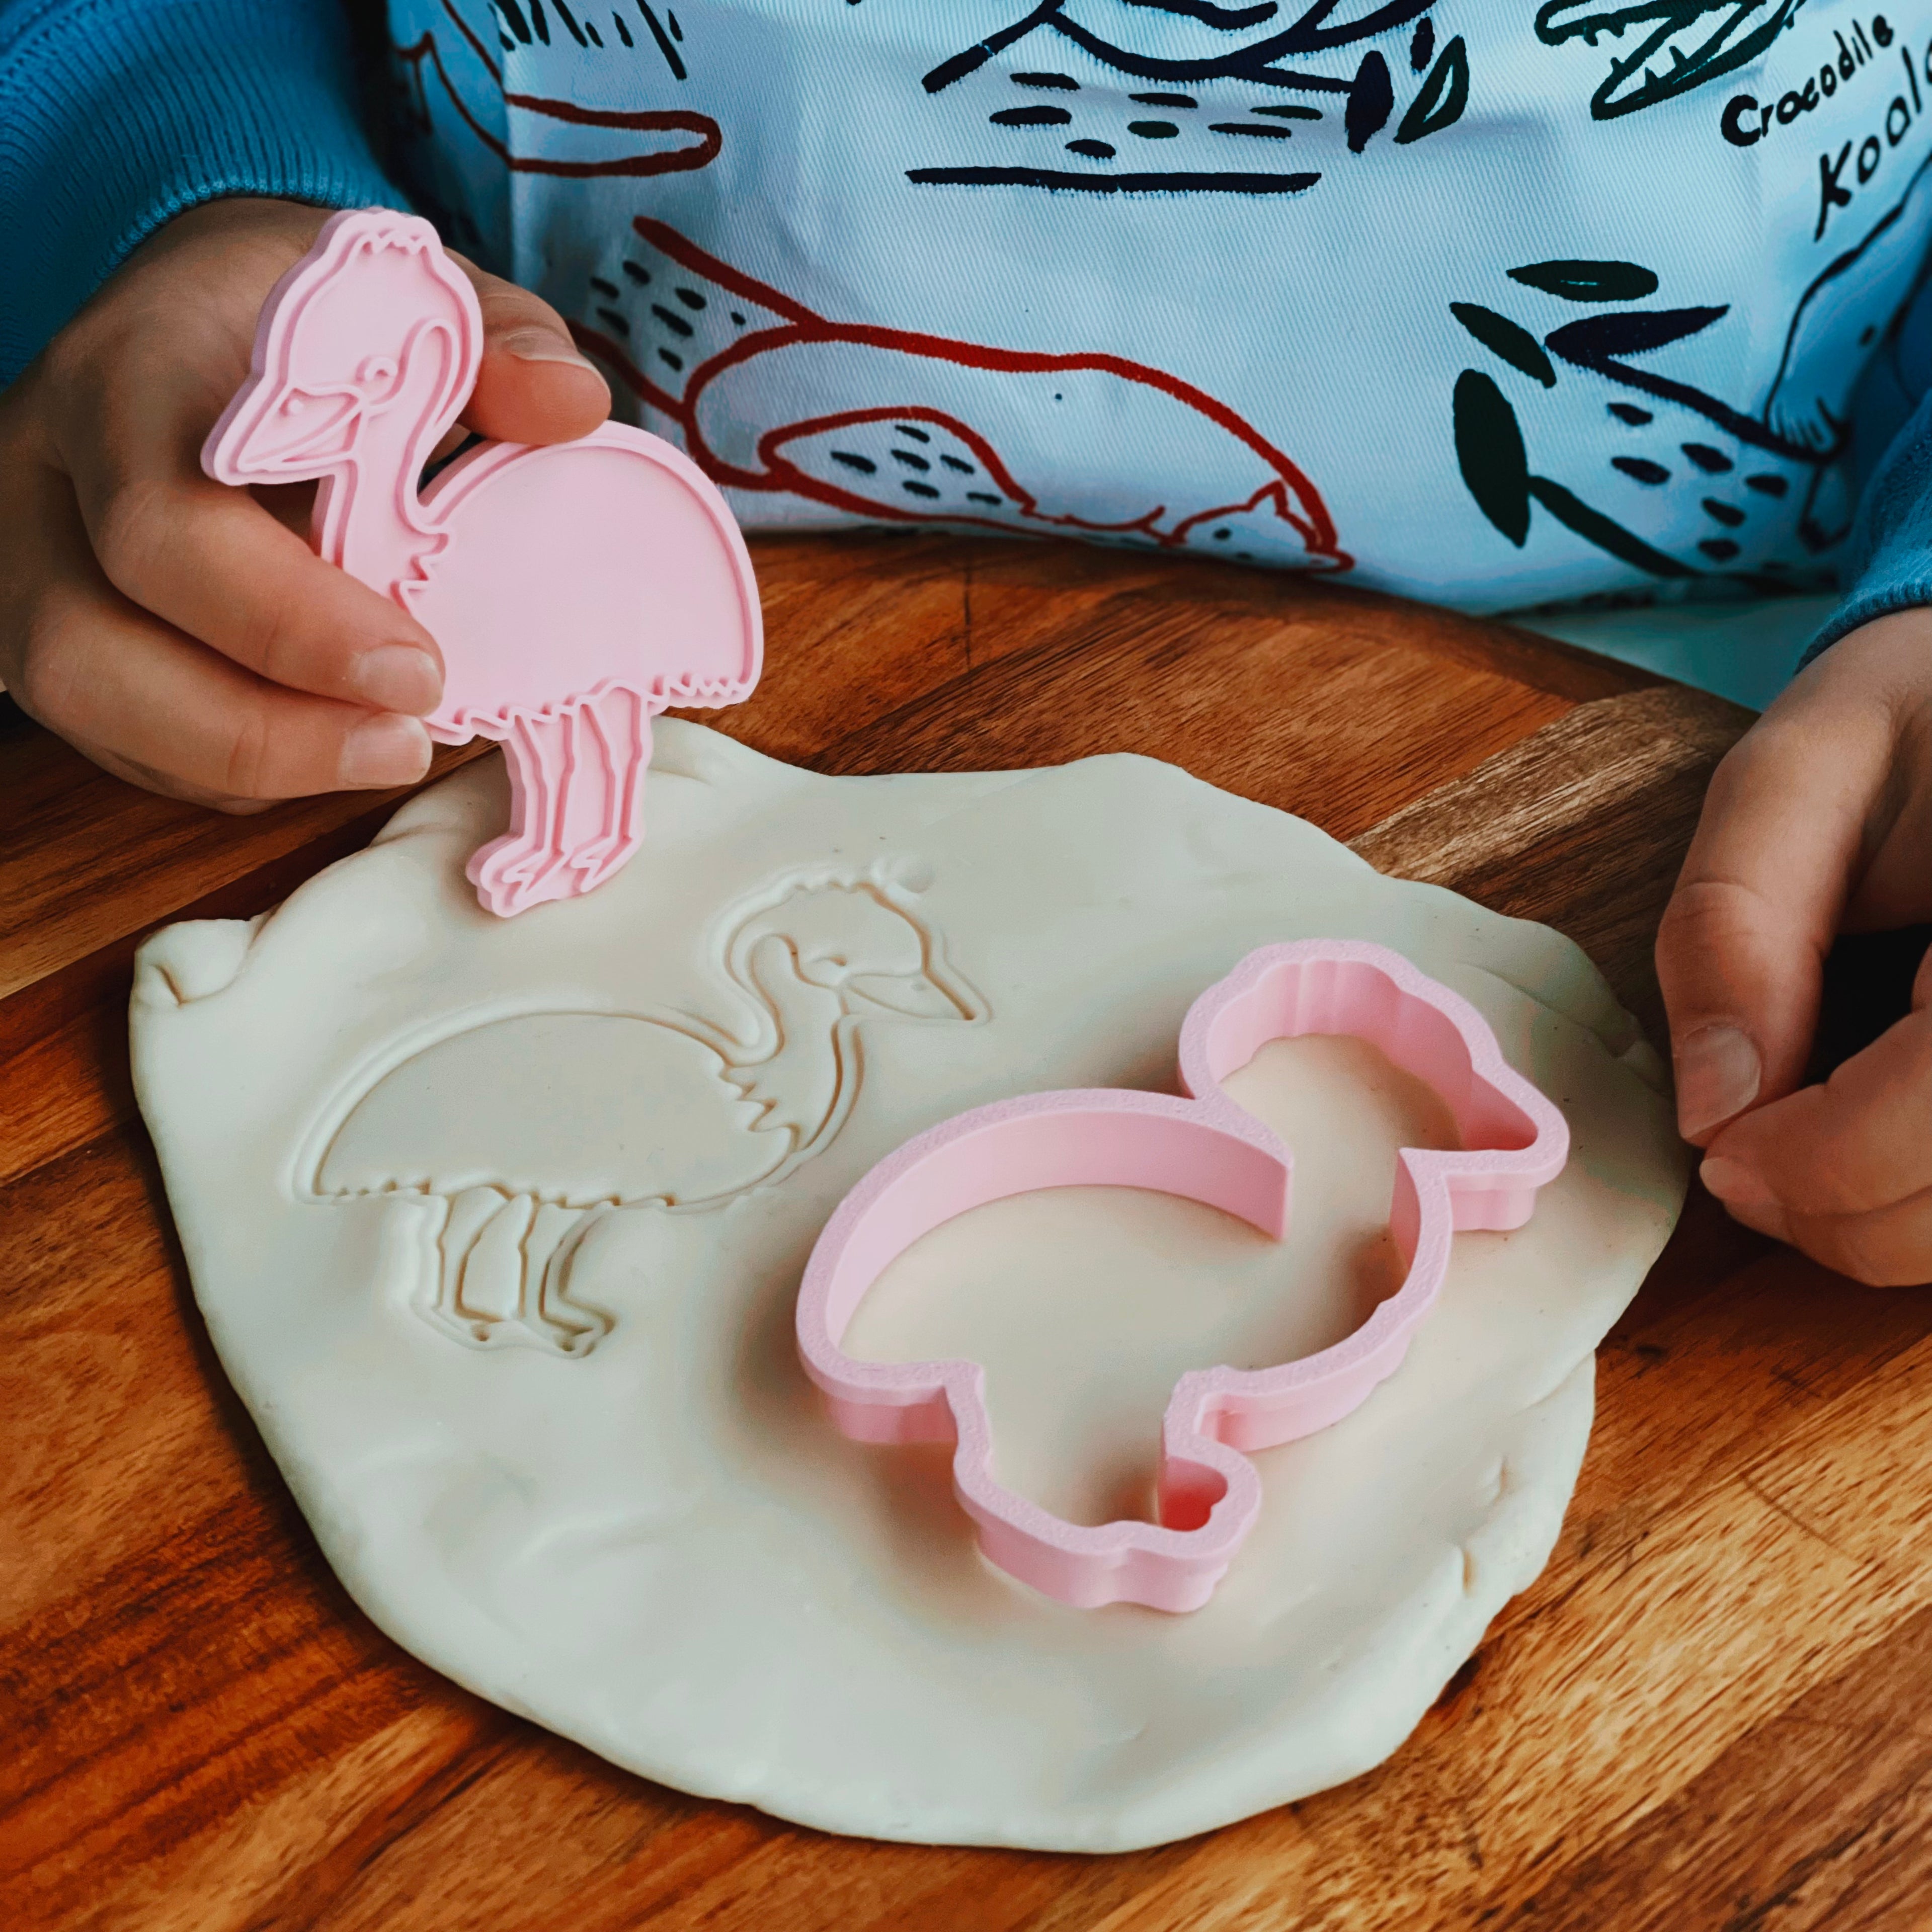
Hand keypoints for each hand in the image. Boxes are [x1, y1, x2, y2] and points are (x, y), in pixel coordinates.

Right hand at [0, 196, 609, 808]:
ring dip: (243, 760)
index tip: (419, 667)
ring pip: (84, 704)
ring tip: (381, 754)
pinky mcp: (39, 628)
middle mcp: (44, 471)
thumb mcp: (420, 301)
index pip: (168, 522)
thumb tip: (568, 407)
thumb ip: (499, 344)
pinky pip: (115, 735)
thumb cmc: (323, 322)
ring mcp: (21, 557)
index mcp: (129, 375)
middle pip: (90, 642)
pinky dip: (223, 767)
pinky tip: (323, 745)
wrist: (208, 313)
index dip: (289, 622)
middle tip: (405, 742)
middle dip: (260, 725)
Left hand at [1657, 609, 1931, 1282]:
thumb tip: (1711, 1109)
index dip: (1826, 1162)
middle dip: (1854, 1212)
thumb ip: (1734, 930)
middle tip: (1746, 1176)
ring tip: (1804, 1170)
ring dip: (1903, 1227)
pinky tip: (1879, 1156)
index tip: (1721, 1154)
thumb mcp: (1795, 776)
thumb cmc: (1915, 717)